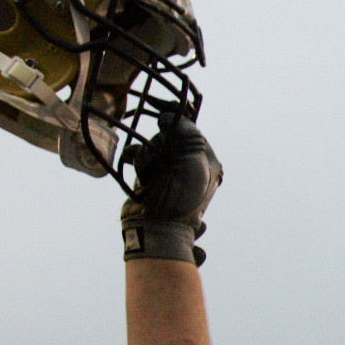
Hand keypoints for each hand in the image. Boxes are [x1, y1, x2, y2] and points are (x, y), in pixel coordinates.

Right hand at [121, 114, 221, 265]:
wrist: (155, 229)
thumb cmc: (179, 199)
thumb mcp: (191, 163)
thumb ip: (185, 134)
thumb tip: (169, 115)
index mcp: (207, 162)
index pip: (191, 131)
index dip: (177, 126)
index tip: (164, 124)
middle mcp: (190, 165)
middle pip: (170, 137)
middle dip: (160, 146)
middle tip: (160, 163)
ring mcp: (169, 171)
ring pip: (153, 146)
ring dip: (147, 156)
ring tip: (149, 175)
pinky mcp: (150, 177)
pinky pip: (141, 157)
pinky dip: (136, 160)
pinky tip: (136, 169)